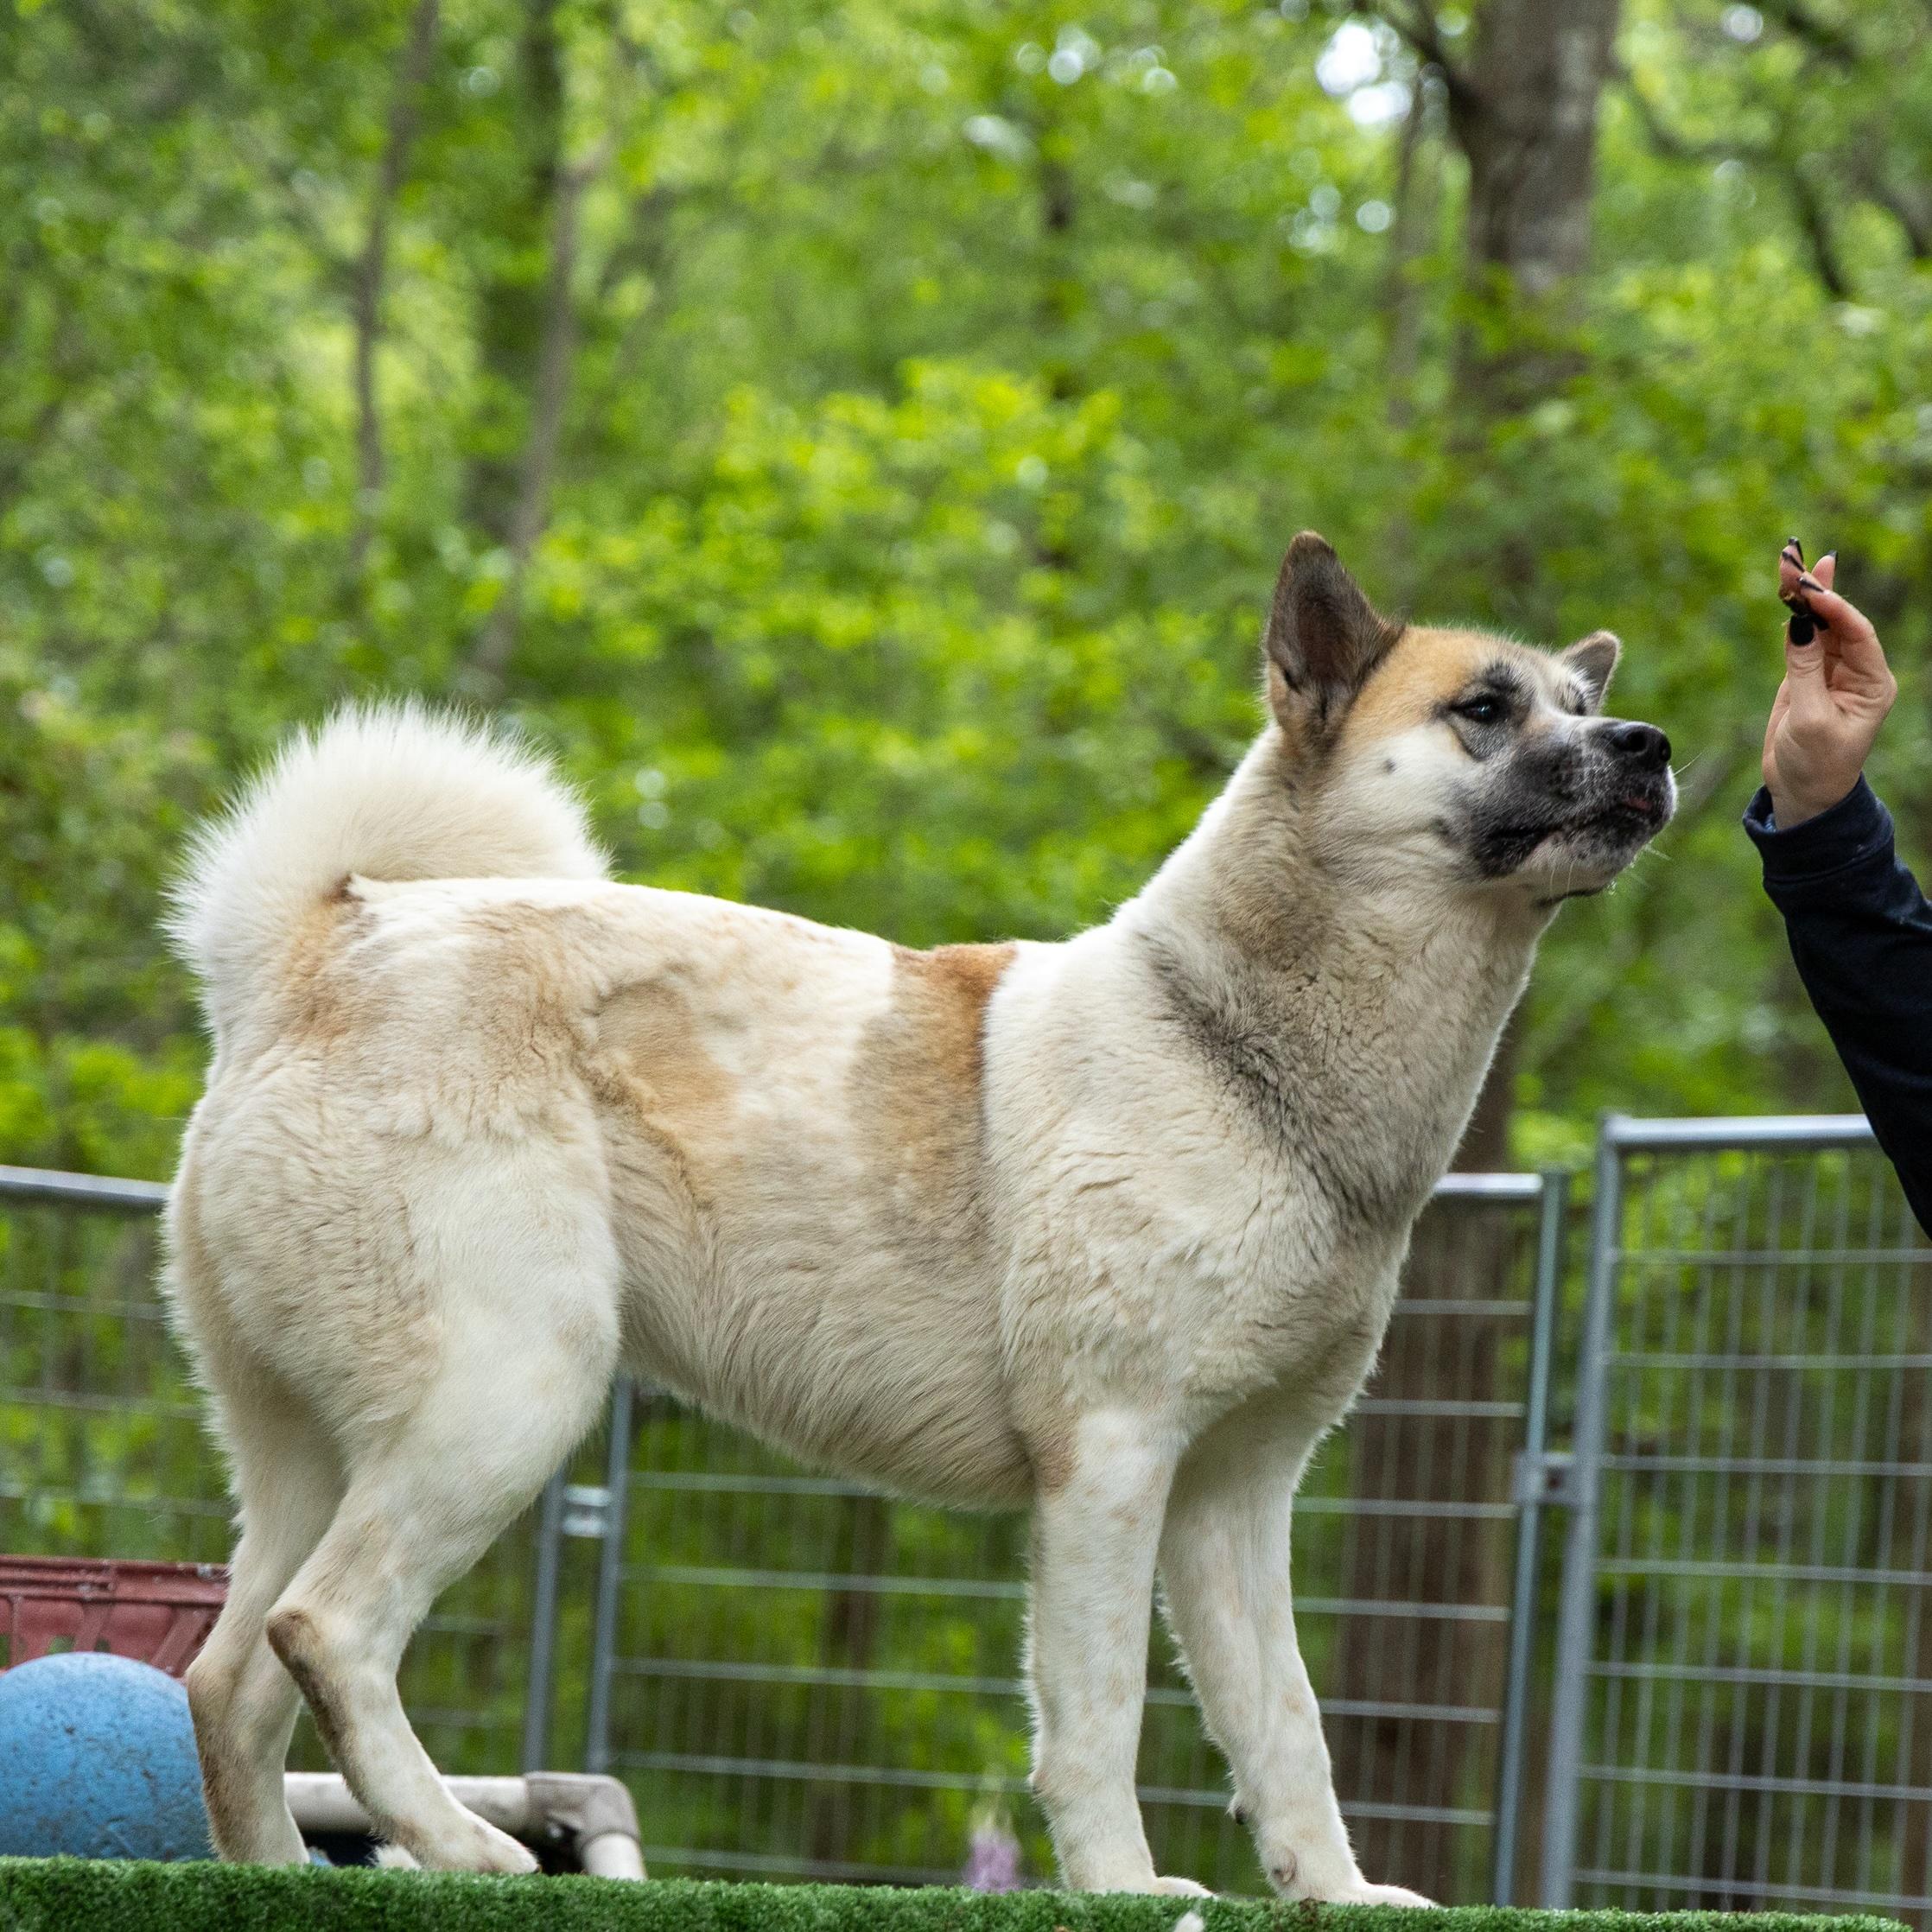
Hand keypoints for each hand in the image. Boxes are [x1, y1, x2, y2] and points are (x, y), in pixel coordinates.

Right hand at [1762, 549, 1897, 828]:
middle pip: (1838, 621)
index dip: (1834, 608)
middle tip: (1795, 556)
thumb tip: (1798, 624)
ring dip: (1801, 596)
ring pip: (1817, 625)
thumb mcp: (1811, 719)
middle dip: (1818, 589)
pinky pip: (1800, 639)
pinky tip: (1787, 590)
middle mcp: (1856, 672)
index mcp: (1872, 684)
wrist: (1801, 794)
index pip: (1857, 634)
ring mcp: (1830, 672)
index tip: (1809, 589)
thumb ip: (1805, 670)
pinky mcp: (1805, 677)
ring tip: (1787, 561)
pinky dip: (1792, 616)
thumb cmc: (1815, 764)